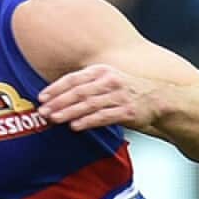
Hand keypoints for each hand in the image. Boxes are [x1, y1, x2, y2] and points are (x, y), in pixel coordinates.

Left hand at [37, 64, 155, 131]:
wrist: (157, 98)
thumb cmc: (126, 90)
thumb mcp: (106, 79)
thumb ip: (85, 85)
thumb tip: (57, 96)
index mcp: (101, 71)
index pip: (73, 79)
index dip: (55, 88)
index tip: (42, 97)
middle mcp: (109, 81)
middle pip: (78, 92)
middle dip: (58, 102)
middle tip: (44, 111)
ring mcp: (119, 96)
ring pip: (88, 104)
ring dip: (69, 112)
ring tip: (55, 119)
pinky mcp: (127, 111)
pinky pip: (103, 116)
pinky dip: (87, 121)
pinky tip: (75, 126)